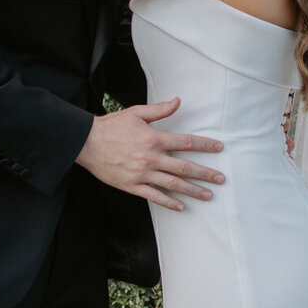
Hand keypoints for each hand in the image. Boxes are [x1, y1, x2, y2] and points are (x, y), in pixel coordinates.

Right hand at [76, 98, 223, 212]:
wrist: (86, 142)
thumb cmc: (111, 126)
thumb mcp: (136, 113)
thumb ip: (160, 110)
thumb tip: (179, 101)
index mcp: (154, 138)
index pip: (186, 142)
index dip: (204, 145)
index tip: (219, 147)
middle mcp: (151, 158)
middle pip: (184, 167)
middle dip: (205, 174)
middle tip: (221, 179)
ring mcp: (142, 174)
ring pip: (173, 184)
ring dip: (192, 190)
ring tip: (208, 195)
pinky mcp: (131, 185)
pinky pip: (154, 196)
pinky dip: (169, 202)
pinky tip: (181, 206)